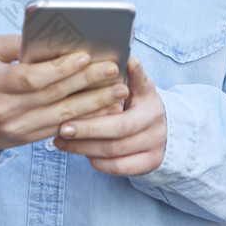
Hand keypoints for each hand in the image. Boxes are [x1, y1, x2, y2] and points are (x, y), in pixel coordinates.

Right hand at [0, 35, 128, 150]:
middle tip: (113, 69)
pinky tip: (104, 109)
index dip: (61, 68)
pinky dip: (85, 119)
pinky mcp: (26, 140)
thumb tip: (52, 36)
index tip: (86, 55)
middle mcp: (6, 110)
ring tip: (118, 91)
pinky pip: (61, 128)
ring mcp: (17, 128)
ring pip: (62, 115)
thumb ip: (17, 43)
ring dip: (94, 104)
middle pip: (54, 96)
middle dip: (87, 82)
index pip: (33, 77)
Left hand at [52, 57, 166, 175]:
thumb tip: (119, 59)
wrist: (163, 131)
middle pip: (119, 126)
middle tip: (63, 127)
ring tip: (62, 141)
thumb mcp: (136, 86)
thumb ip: (126, 75)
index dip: (134, 74)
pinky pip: (119, 167)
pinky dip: (98, 162)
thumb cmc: (137, 104)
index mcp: (149, 94)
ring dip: (85, 147)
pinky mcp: (151, 162)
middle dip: (88, 128)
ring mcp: (155, 143)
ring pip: (115, 150)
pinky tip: (81, 154)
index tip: (124, 63)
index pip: (140, 83)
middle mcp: (155, 119)